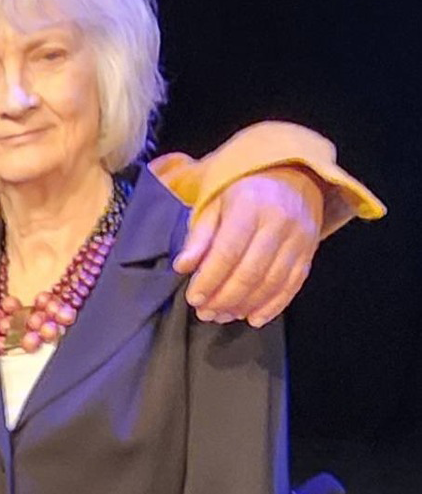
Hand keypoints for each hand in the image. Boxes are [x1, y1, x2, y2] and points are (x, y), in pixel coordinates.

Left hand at [173, 165, 324, 326]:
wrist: (293, 175)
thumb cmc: (245, 190)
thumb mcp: (215, 202)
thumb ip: (200, 235)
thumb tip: (183, 266)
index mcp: (250, 206)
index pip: (228, 251)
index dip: (210, 279)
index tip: (194, 298)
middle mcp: (279, 222)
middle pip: (251, 271)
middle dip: (225, 298)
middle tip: (205, 313)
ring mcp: (299, 239)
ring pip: (273, 282)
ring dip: (246, 305)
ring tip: (223, 316)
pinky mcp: (310, 252)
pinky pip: (293, 284)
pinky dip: (274, 305)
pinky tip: (254, 317)